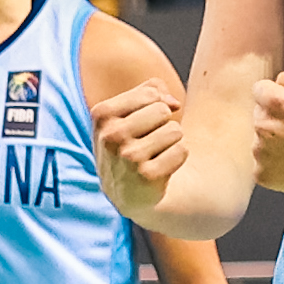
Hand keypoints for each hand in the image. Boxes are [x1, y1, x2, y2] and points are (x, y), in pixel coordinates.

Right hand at [89, 77, 188, 211]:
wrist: (125, 193)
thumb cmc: (129, 143)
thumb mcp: (128, 112)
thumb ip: (152, 90)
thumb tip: (174, 103)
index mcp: (102, 114)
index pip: (151, 94)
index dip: (156, 106)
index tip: (143, 123)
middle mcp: (111, 135)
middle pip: (163, 111)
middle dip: (163, 124)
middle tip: (148, 142)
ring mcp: (128, 156)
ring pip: (175, 130)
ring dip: (171, 142)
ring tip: (154, 155)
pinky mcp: (147, 175)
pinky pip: (182, 150)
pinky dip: (177, 158)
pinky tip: (160, 168)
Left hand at [251, 70, 283, 200]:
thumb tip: (276, 82)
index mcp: (275, 102)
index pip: (259, 90)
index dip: (277, 96)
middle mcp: (263, 126)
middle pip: (259, 116)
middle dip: (275, 119)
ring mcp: (261, 153)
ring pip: (260, 141)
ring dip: (274, 143)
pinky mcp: (263, 175)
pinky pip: (263, 165)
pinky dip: (276, 165)